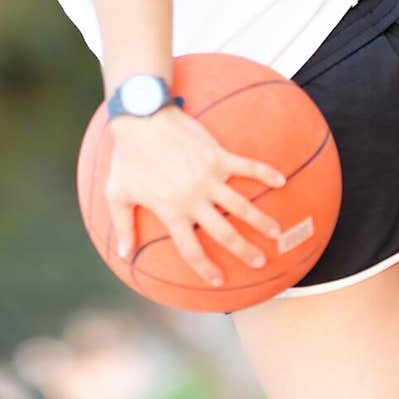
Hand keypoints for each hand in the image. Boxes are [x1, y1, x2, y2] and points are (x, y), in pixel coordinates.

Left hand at [106, 105, 285, 286]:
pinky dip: (266, 173)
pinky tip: (281, 181)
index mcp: (171, 212)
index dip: (206, 269)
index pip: (191, 250)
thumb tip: (122, 254)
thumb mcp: (117, 193)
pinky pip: (247, 166)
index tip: (219, 281)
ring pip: (241, 206)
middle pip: (225, 234)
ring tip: (276, 232)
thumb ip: (122, 225)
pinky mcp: (217, 155)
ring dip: (261, 221)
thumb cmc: (127, 155)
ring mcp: (208, 177)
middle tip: (259, 262)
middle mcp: (193, 199)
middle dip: (244, 251)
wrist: (140, 118)